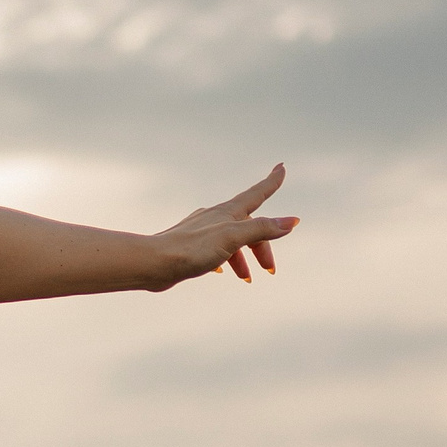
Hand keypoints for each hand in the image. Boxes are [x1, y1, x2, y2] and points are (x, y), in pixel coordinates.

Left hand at [152, 164, 299, 287]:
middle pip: (249, 226)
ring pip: (232, 240)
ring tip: (247, 278)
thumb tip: (292, 222)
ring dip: (244, 258)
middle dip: (262, 245)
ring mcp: (202, 231)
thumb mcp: (233, 238)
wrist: (154, 263)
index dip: (271, 182)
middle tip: (269, 268)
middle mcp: (216, 217)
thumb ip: (262, 229)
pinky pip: (215, 249)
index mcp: (228, 212)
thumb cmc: (192, 249)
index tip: (281, 168)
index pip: (256, 194)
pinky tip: (222, 271)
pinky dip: (225, 259)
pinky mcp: (191, 246)